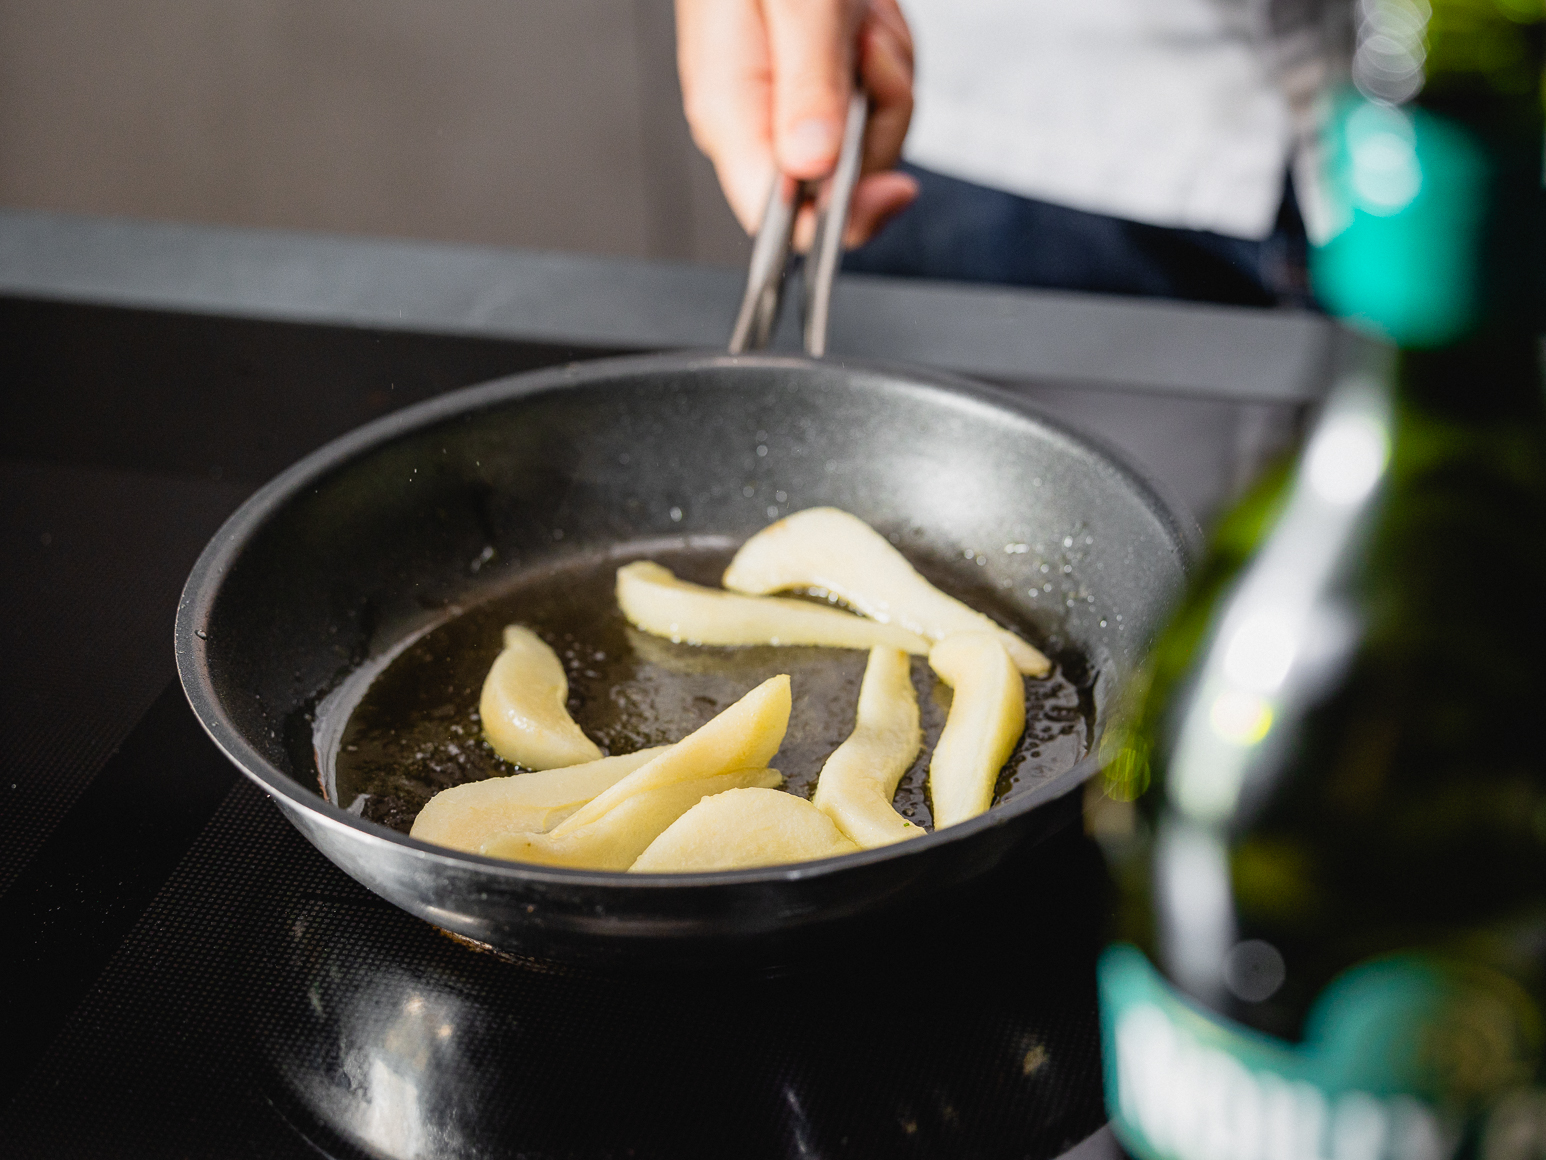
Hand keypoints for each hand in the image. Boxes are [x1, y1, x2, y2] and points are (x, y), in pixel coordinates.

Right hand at [676, 0, 917, 248]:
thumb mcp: (795, 1)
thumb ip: (805, 84)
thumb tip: (814, 169)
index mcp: (730, 114)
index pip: (782, 220)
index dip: (841, 218)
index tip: (892, 189)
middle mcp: (759, 121)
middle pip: (843, 181)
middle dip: (877, 115)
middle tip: (863, 44)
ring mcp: (790, 104)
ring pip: (869, 139)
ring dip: (886, 75)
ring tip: (858, 16)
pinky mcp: (818, 84)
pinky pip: (876, 100)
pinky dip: (886, 57)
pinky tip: (862, 16)